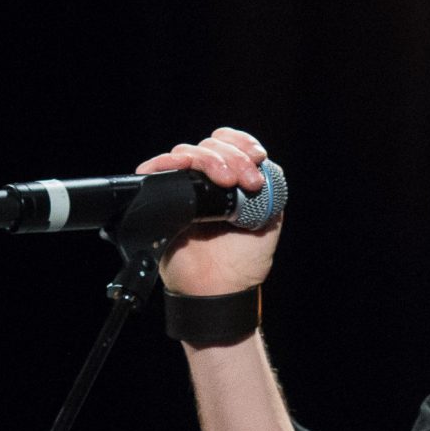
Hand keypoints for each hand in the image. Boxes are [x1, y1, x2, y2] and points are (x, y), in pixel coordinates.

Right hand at [136, 127, 283, 296]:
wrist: (220, 287)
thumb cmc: (244, 258)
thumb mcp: (269, 218)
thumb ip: (270, 188)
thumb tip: (260, 163)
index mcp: (232, 180)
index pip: (231, 143)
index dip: (243, 144)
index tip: (258, 159)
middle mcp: (206, 180)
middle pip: (212, 145)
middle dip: (234, 157)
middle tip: (248, 182)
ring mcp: (184, 188)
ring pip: (188, 152)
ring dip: (209, 160)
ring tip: (227, 182)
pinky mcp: (162, 198)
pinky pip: (158, 170)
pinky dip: (166, 163)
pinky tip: (179, 166)